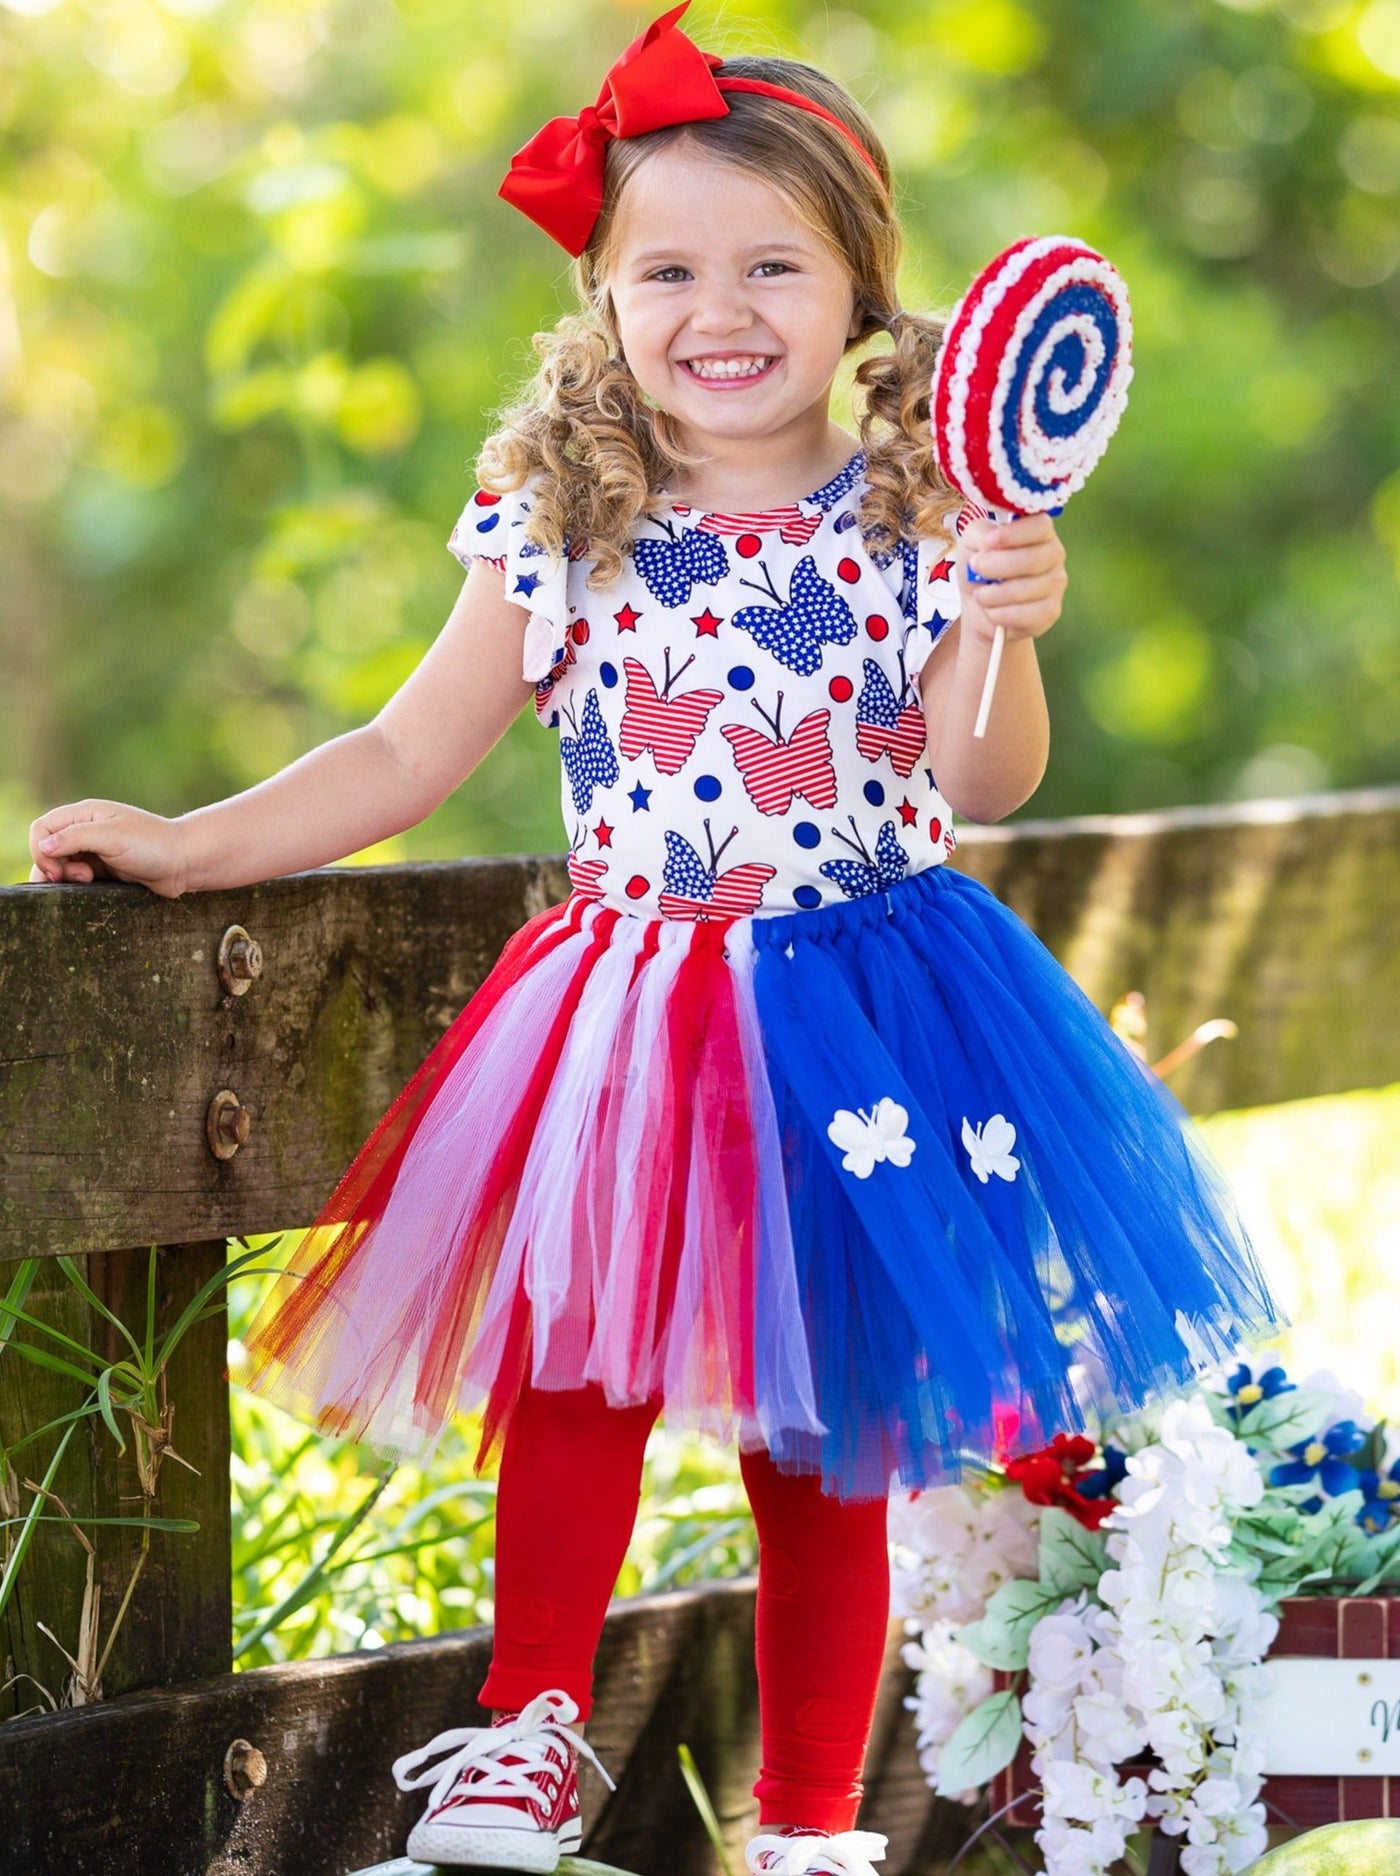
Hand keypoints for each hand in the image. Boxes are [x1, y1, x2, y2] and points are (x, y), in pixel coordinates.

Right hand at [29, 800, 192, 898]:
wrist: (186, 863)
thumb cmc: (153, 845)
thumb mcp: (112, 838)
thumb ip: (76, 838)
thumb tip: (43, 845)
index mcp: (85, 814)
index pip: (43, 828)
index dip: (41, 849)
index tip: (57, 869)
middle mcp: (86, 830)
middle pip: (48, 849)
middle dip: (55, 867)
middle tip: (81, 878)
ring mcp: (94, 850)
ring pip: (61, 866)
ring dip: (66, 878)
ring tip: (89, 881)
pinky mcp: (103, 869)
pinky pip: (77, 878)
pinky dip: (77, 885)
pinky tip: (93, 887)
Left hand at [954, 512, 1067, 651]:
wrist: (979, 606)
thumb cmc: (979, 567)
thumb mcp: (972, 542)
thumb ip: (980, 534)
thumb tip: (990, 541)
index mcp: (1039, 532)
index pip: (1040, 526)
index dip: (1014, 534)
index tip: (988, 542)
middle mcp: (1054, 554)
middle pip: (1032, 559)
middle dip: (995, 567)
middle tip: (976, 569)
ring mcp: (1056, 584)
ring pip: (1025, 590)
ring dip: (993, 595)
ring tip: (980, 595)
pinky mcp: (1051, 611)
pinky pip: (1026, 615)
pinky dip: (999, 615)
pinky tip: (992, 611)